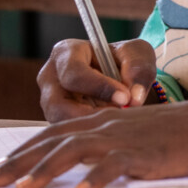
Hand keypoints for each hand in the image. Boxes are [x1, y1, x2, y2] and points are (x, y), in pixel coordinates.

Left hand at [0, 100, 187, 187]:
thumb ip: (105, 148)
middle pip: (53, 140)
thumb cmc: (174, 136)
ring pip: (76, 150)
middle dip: (18, 161)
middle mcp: (107, 125)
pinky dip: (97, 179)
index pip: (53, 132)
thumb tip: (79, 171)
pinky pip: (115, 164)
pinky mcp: (144, 152)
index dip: (23, 149)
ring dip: (46, 169)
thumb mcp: (133, 137)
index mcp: (102, 121)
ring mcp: (124, 138)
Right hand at [38, 37, 157, 122]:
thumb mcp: (137, 54)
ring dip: (89, 127)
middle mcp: (50, 77)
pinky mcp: (56, 120)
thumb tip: (134, 98)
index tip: (125, 98)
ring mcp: (50, 101)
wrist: (120, 72)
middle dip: (90, 115)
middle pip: (58, 105)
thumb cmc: (124, 58)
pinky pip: (68, 133)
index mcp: (65, 53)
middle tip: (118, 117)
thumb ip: (138, 69)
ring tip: (115, 124)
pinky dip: (88, 134)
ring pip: (61, 124)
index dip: (99, 88)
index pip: (74, 74)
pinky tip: (109, 130)